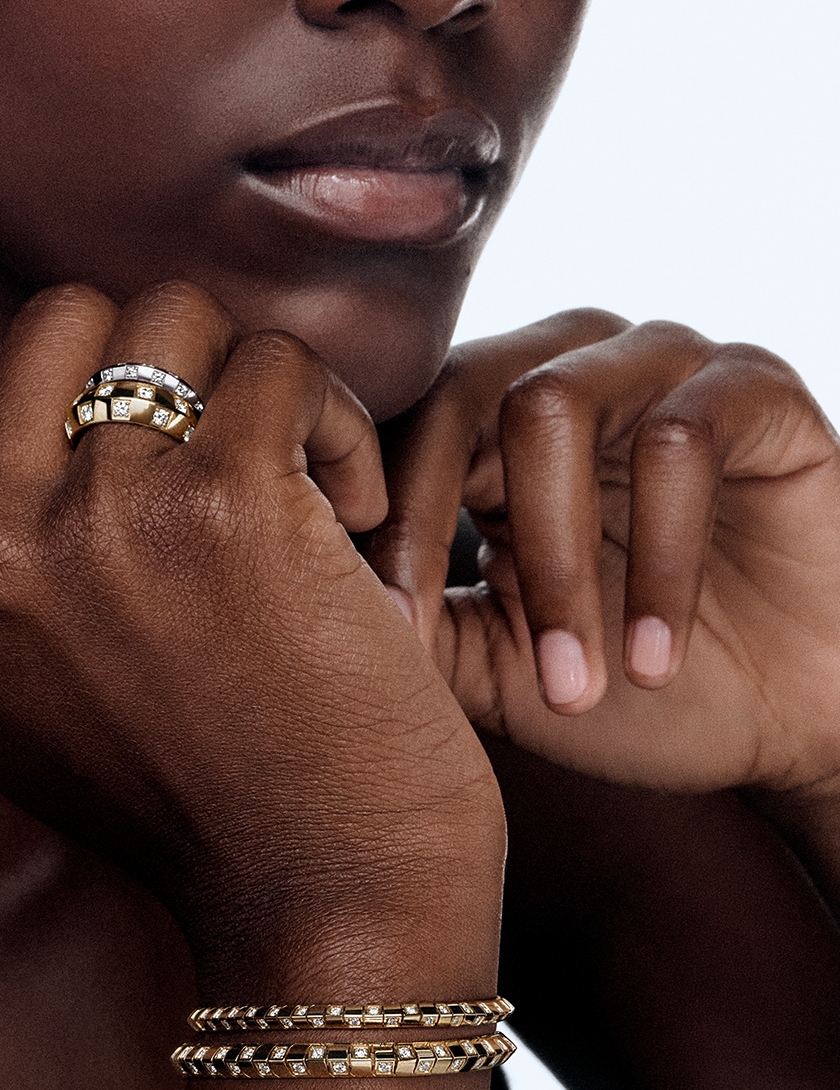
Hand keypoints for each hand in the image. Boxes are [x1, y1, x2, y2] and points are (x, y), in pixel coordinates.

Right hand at [0, 281, 504, 991]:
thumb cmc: (195, 798)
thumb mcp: (20, 694)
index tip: (151, 452)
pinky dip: (334, 416)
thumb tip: (37, 402)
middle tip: (227, 439)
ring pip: (171, 314)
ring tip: (298, 468)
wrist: (321, 911)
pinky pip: (276, 362)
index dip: (70, 385)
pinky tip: (356, 505)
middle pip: (58, 318)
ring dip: (248, 371)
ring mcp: (98, 518)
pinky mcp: (226, 502)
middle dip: (159, 355)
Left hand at [369, 313, 839, 800]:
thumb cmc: (636, 692)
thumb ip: (416, 619)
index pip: (396, 422)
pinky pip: (682, 438)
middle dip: (433, 525)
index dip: (369, 516)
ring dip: (556, 562)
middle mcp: (565, 365)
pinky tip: (655, 659)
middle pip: (457, 392)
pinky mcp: (753, 385)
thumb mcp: (499, 665)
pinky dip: (659, 562)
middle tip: (432, 643)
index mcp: (491, 417)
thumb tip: (299, 595)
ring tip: (576, 681)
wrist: (795, 727)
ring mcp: (657, 363)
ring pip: (554, 406)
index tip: (363, 627)